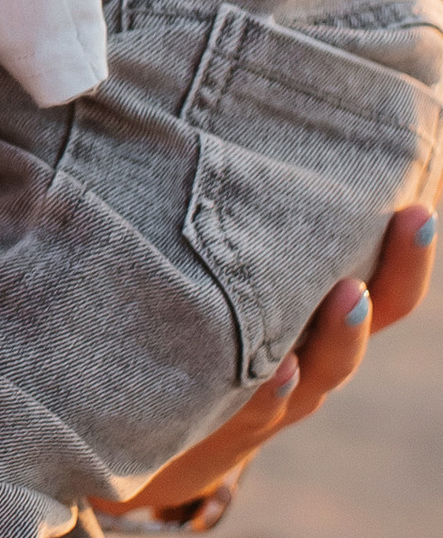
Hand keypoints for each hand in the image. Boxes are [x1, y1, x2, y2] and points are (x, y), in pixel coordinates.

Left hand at [95, 200, 435, 522]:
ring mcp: (269, 396)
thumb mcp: (210, 279)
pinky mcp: (216, 428)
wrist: (124, 439)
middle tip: (417, 216)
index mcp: (312, 313)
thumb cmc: (176, 332)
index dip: (408, 239)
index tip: (424, 187)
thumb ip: (228, 221)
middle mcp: (307, 354)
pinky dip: (266, 394)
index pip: (382, 272)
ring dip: (341, 334)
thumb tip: (220, 98)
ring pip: (322, 369)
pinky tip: (273, 370)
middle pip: (374, 313)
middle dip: (401, 269)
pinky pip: (250, 414)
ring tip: (351, 292)